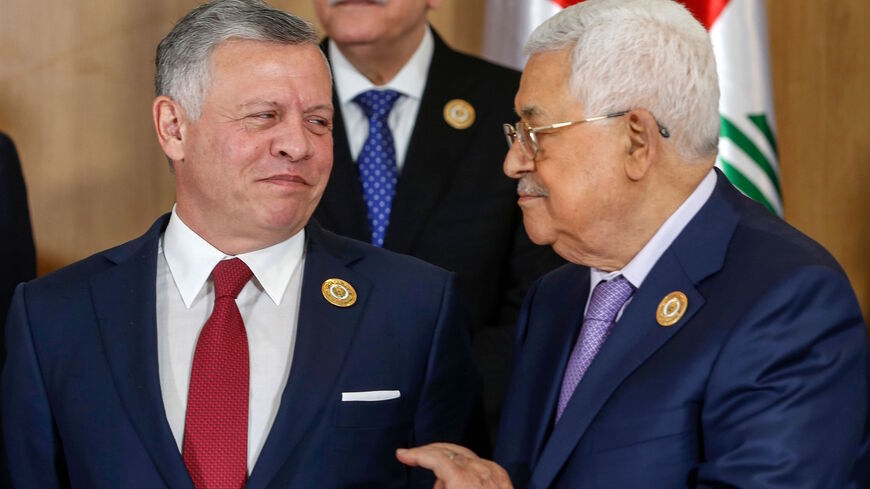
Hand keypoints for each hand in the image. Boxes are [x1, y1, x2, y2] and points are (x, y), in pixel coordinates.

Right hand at [396, 443, 512, 488]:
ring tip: (440, 482)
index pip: (435, 457)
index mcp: (462, 480)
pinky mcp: (500, 474)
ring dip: (446, 461)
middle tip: (412, 458)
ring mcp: (491, 471)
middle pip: (447, 451)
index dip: (416, 454)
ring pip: (462, 454)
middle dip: (428, 454)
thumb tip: (437, 482)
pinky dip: (464, 464)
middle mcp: (478, 471)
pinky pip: (477, 461)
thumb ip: (438, 487)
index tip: (402, 454)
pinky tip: (457, 474)